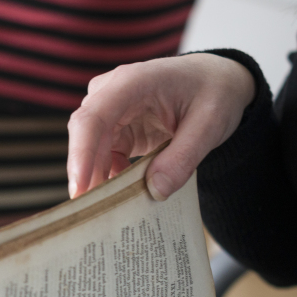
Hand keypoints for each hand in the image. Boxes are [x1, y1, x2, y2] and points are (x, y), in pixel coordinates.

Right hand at [66, 54, 254, 199]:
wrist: (216, 81)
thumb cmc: (213, 92)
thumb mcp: (209, 124)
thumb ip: (183, 157)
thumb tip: (155, 191)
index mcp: (133, 82)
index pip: (93, 118)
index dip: (81, 153)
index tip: (80, 188)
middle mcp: (112, 93)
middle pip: (84, 137)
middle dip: (86, 175)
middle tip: (94, 216)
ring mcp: (110, 111)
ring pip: (90, 151)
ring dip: (98, 180)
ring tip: (112, 211)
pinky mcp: (115, 128)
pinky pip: (103, 158)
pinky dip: (110, 178)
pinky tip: (124, 194)